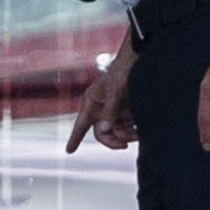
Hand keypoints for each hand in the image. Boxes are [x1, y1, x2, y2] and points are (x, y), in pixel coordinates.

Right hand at [71, 36, 136, 152]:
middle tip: (125, 145)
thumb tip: (104, 129)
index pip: (81, 124)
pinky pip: (127, 126)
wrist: (139, 59)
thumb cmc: (122, 71)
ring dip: (126, 135)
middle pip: (102, 132)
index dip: (75, 138)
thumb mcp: (115, 91)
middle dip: (113, 139)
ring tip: (137, 134)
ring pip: (117, 131)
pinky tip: (140, 132)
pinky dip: (133, 130)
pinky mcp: (128, 110)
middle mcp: (102, 107)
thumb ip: (110, 111)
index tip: (69, 150)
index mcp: (92, 101)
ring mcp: (115, 109)